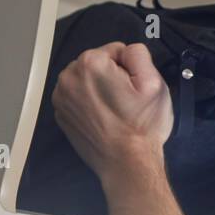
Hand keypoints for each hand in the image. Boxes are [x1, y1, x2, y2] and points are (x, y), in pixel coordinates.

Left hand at [52, 41, 173, 191]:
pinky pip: (77, 97)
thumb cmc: (142, 125)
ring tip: (114, 111)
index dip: (129, 69)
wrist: (126, 163)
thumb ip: (138, 54)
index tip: (133, 90)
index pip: (116, 50)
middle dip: (111, 77)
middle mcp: (68, 76)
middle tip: (125, 102)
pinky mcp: (60, 114)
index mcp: (90, 63)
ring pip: (86, 80)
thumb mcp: (154, 82)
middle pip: (97, 64)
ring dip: (99, 89)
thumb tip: (126, 52)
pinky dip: (88, 103)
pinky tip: (102, 119)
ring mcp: (61, 97)